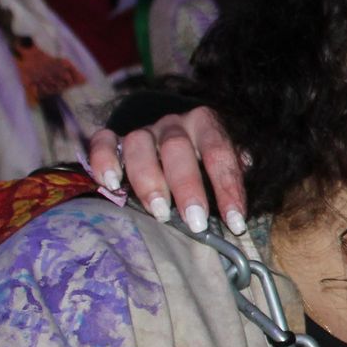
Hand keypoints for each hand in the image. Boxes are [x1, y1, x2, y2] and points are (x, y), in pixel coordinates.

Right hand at [87, 107, 248, 233]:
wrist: (174, 140)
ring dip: (148, 180)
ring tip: (159, 211)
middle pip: (177, 148)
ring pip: (139, 144)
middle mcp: (173, 124)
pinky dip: (104, 161)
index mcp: (206, 124)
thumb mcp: (225, 162)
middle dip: (187, 187)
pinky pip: (103, 142)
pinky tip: (112, 184)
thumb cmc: (204, 161)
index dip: (228, 188)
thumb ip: (235, 175)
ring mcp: (143, 130)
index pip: (219, 153)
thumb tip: (243, 201)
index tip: (235, 222)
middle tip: (195, 221)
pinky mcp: (114, 138)